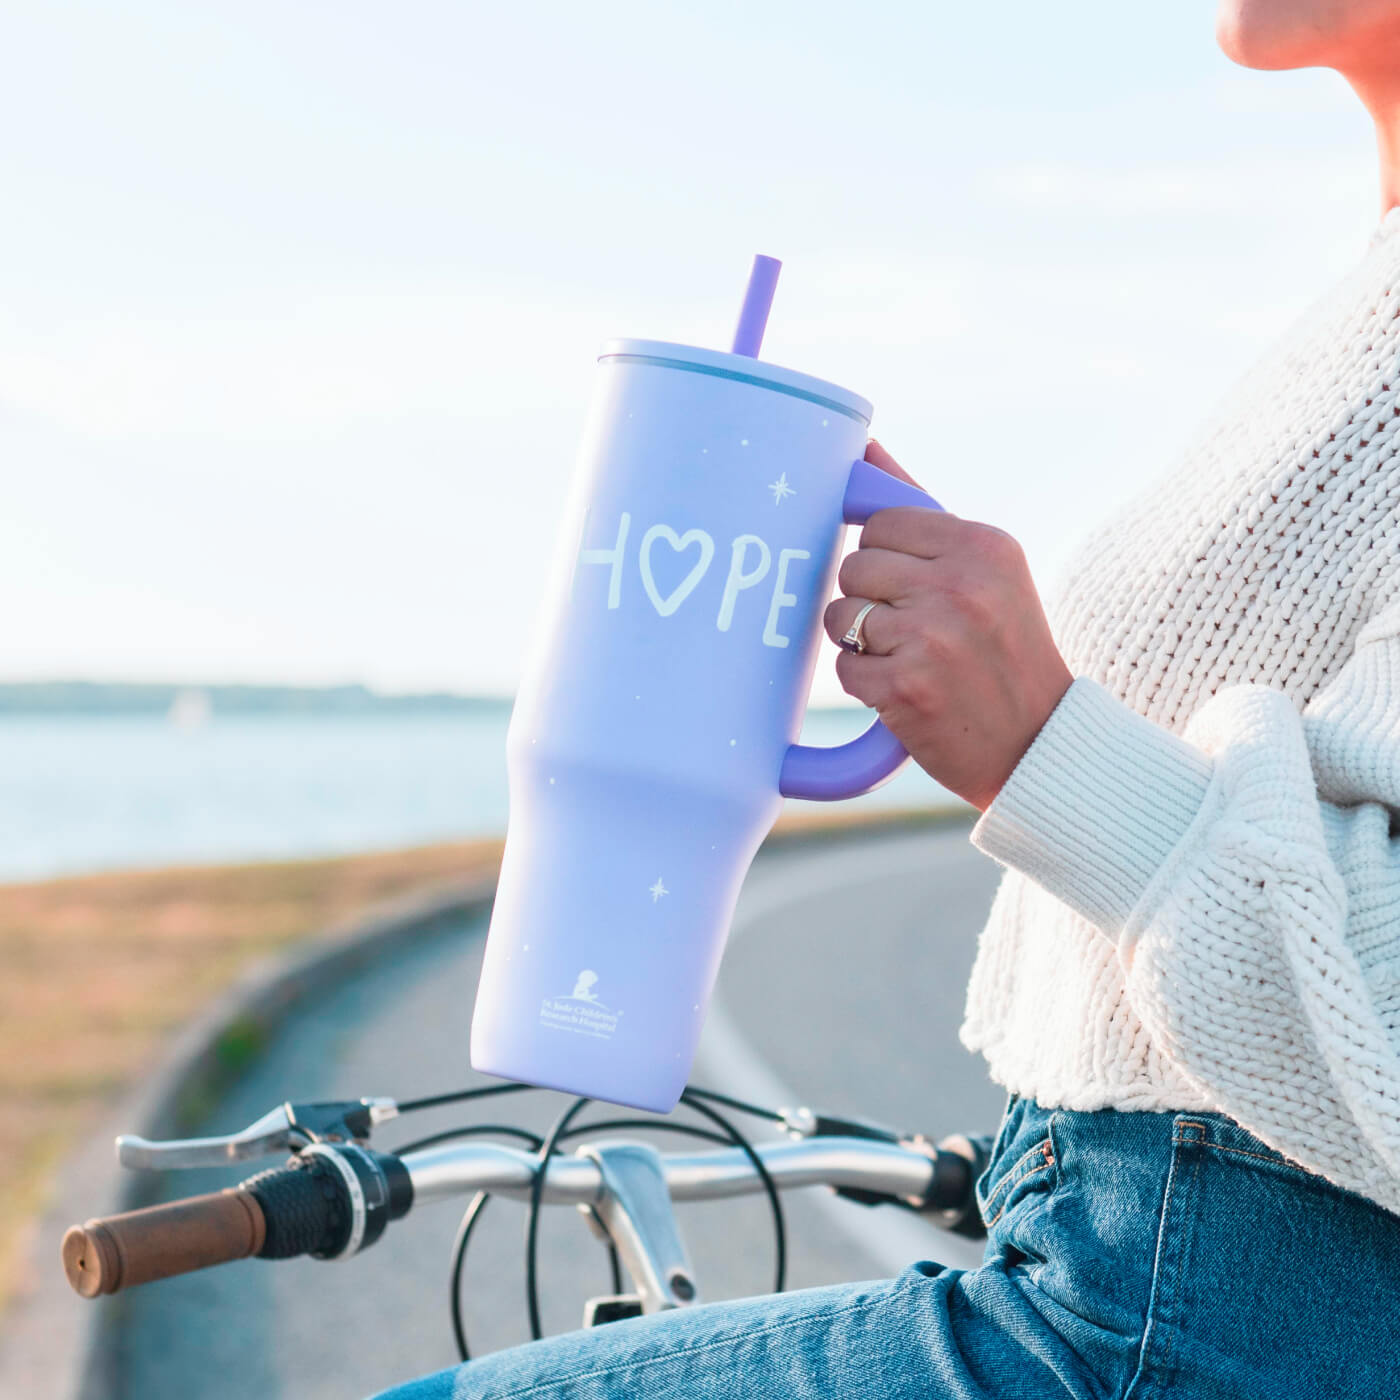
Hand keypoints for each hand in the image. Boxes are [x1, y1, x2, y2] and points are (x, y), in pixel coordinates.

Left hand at [823, 441, 1072, 811]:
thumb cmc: (1005, 650)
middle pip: (855, 567)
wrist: (1039, 744)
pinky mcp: (905, 687)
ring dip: (862, 642)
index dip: (884, 558)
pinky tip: (906, 690)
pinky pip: (844, 666)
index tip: (912, 585)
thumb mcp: (986, 571)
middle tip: (914, 629)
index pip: (880, 523)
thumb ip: (923, 513)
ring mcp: (932, 637)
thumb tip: (864, 448)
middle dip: (871, 600)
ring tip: (909, 658)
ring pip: (842, 615)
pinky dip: (865, 683)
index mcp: (983, 545)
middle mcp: (960, 585)